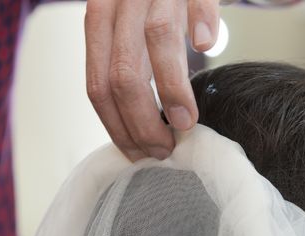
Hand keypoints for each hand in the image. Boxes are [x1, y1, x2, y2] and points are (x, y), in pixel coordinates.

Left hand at [85, 0, 218, 160]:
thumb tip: (133, 130)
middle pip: (123, 73)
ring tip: (186, 123)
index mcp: (99, 24)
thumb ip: (124, 71)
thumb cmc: (150, 8)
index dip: (117, 127)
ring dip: (172, 90)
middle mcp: (119, 5)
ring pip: (156, 41)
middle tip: (164, 147)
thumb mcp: (125, 37)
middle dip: (142, 122)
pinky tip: (205, 47)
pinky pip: (196, 0)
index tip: (137, 152)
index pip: (98, 86)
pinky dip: (202, 23)